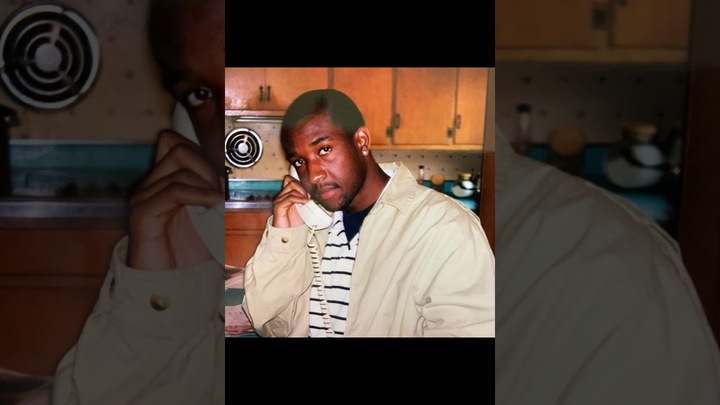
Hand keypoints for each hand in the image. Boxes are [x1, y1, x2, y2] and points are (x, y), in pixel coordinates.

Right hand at [127, 130, 222, 270]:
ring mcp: (142, 197)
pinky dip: (199, 194)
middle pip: (179, 149)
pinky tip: (212, 205)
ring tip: (216, 204)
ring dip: (207, 184)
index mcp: (160, 182)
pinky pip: (174, 190)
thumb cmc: (188, 252)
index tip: (216, 178)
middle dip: (207, 167)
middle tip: (218, 193)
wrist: (172, 283)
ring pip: (180, 168)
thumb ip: (208, 189)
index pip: (172, 141)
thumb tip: (219, 170)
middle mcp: (147, 185)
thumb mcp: (207, 214)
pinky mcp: (143, 213)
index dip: (200, 152)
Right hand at [271, 174, 309, 227]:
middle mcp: (280, 196)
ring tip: (307, 202)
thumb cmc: (295, 223)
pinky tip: (305, 203)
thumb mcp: (303, 208)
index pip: (290, 179)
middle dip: (302, 187)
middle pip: (291, 181)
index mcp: (285, 195)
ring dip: (302, 194)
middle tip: (308, 197)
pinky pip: (289, 197)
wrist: (289, 234)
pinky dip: (299, 199)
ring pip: (292, 188)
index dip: (300, 183)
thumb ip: (305, 198)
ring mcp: (278, 200)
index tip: (308, 192)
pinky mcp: (278, 206)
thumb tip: (312, 192)